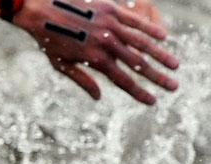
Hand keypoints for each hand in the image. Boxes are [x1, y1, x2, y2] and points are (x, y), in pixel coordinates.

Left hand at [12, 0, 177, 104]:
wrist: (40, 10)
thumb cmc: (48, 39)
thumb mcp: (61, 64)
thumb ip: (82, 80)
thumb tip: (98, 98)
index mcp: (94, 60)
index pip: (122, 81)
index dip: (139, 93)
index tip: (153, 101)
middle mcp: (105, 44)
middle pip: (137, 65)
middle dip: (157, 78)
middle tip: (174, 87)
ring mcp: (110, 26)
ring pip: (141, 43)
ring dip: (160, 55)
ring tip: (175, 66)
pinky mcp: (111, 9)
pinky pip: (135, 20)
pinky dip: (150, 29)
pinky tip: (164, 37)